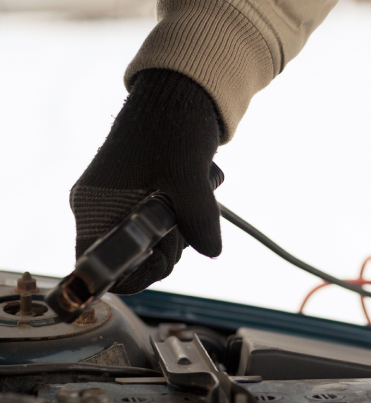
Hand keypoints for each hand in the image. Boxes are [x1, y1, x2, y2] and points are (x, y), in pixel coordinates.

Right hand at [70, 69, 221, 294]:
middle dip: (168, 249)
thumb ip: (199, 217)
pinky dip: (184, 220)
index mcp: (95, 206)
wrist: (181, 97)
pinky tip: (194, 193)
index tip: (162, 252)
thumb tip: (210, 250)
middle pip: (132, 262)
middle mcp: (100, 210)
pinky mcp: (140, 202)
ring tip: (193, 197)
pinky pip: (163, 231)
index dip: (133, 272)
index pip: (97, 266)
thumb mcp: (190, 175)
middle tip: (185, 220)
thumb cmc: (174, 128)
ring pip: (153, 248)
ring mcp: (119, 207)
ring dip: (182, 232)